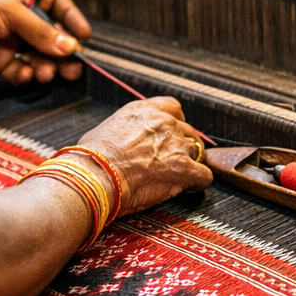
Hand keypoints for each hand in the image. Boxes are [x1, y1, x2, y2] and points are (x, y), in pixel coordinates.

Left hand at [0, 0, 92, 82]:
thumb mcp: (10, 13)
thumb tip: (70, 47)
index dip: (70, 17)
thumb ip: (40, 31)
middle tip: (73, 66)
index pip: (56, 4)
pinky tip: (23, 73)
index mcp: (24, 1)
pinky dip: (26, 75)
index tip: (83, 34)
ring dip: (47, 66)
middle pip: (52, 37)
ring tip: (46, 72)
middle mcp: (20, 22)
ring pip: (40, 58)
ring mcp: (11, 43)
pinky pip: (21, 72)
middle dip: (64, 52)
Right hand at [77, 97, 212, 215]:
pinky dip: (199, 183)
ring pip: (197, 151)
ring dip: (191, 164)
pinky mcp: (183, 167)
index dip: (175, 124)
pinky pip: (204, 175)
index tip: (170, 136)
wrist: (96, 176)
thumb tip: (121, 144)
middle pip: (187, 131)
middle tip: (172, 163)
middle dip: (182, 147)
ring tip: (179, 178)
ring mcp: (175, 143)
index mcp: (143, 111)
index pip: (172, 107)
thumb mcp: (105, 131)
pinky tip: (189, 188)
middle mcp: (163, 122)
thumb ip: (124, 131)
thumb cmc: (92, 160)